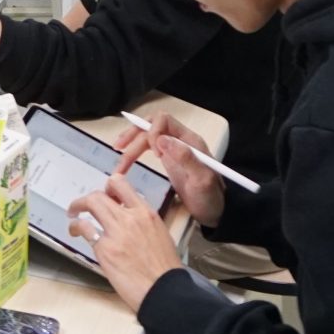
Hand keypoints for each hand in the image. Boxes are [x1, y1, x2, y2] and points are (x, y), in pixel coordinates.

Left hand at [69, 174, 182, 312]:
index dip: (109, 187)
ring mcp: (116, 231)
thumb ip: (143, 223)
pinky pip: (85, 228)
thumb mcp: (160, 235)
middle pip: (101, 193)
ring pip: (91, 203)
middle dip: (88, 197)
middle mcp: (130, 217)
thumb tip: (129, 218)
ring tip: (73, 214)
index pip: (122, 185)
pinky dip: (76, 227)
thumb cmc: (165, 270)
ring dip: (77, 206)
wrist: (164, 290)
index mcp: (146, 214)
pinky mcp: (105, 248)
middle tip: (83, 204)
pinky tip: (75, 232)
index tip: (105, 194)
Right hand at [116, 113, 224, 228]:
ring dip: (130, 143)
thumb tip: (162, 140)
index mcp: (189, 140)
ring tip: (117, 155)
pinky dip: (134, 150)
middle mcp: (179, 140)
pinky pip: (147, 147)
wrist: (216, 213)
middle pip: (151, 126)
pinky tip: (125, 158)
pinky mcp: (167, 159)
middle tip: (119, 149)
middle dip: (134, 135)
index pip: (164, 120)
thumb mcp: (202, 180)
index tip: (153, 153)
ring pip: (146, 136)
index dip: (153, 131)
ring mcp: (172, 149)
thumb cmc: (211, 198)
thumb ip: (185, 158)